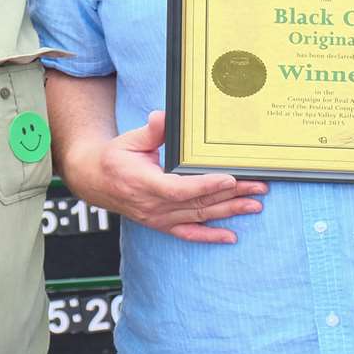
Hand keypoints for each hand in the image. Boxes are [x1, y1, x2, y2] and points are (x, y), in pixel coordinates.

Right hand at [81, 111, 265, 243]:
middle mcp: (153, 206)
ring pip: (199, 217)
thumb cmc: (114, 158)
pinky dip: (210, 236)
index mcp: (144, 183)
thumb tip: (162, 117)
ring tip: (255, 205)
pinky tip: (231, 236)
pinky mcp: (161, 224)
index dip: (206, 186)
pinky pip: (188, 234)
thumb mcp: (129, 140)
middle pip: (197, 204)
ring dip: (229, 212)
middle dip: (231, 196)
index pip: (179, 189)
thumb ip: (151, 131)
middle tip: (258, 188)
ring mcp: (158, 218)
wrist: (95, 182)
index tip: (230, 179)